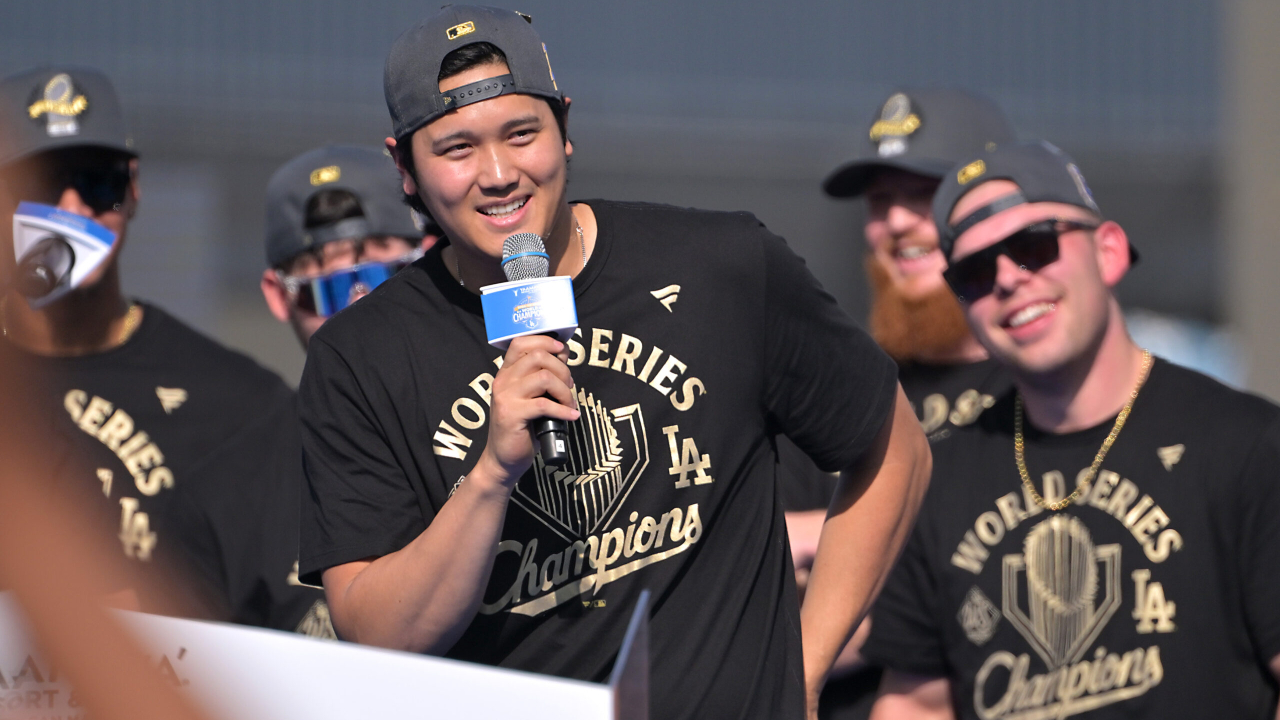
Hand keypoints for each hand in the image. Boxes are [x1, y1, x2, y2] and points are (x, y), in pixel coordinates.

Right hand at [477, 335, 578, 486]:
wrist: (503, 458)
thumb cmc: (522, 427)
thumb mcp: (532, 396)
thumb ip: (543, 375)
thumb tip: (563, 354)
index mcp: (506, 373)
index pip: (521, 342)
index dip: (545, 341)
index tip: (562, 351)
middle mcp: (503, 381)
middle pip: (538, 356)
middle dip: (562, 370)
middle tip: (569, 387)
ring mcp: (506, 397)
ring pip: (544, 377)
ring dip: (564, 390)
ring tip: (568, 403)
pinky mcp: (512, 415)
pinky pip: (545, 404)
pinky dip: (563, 410)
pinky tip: (570, 416)